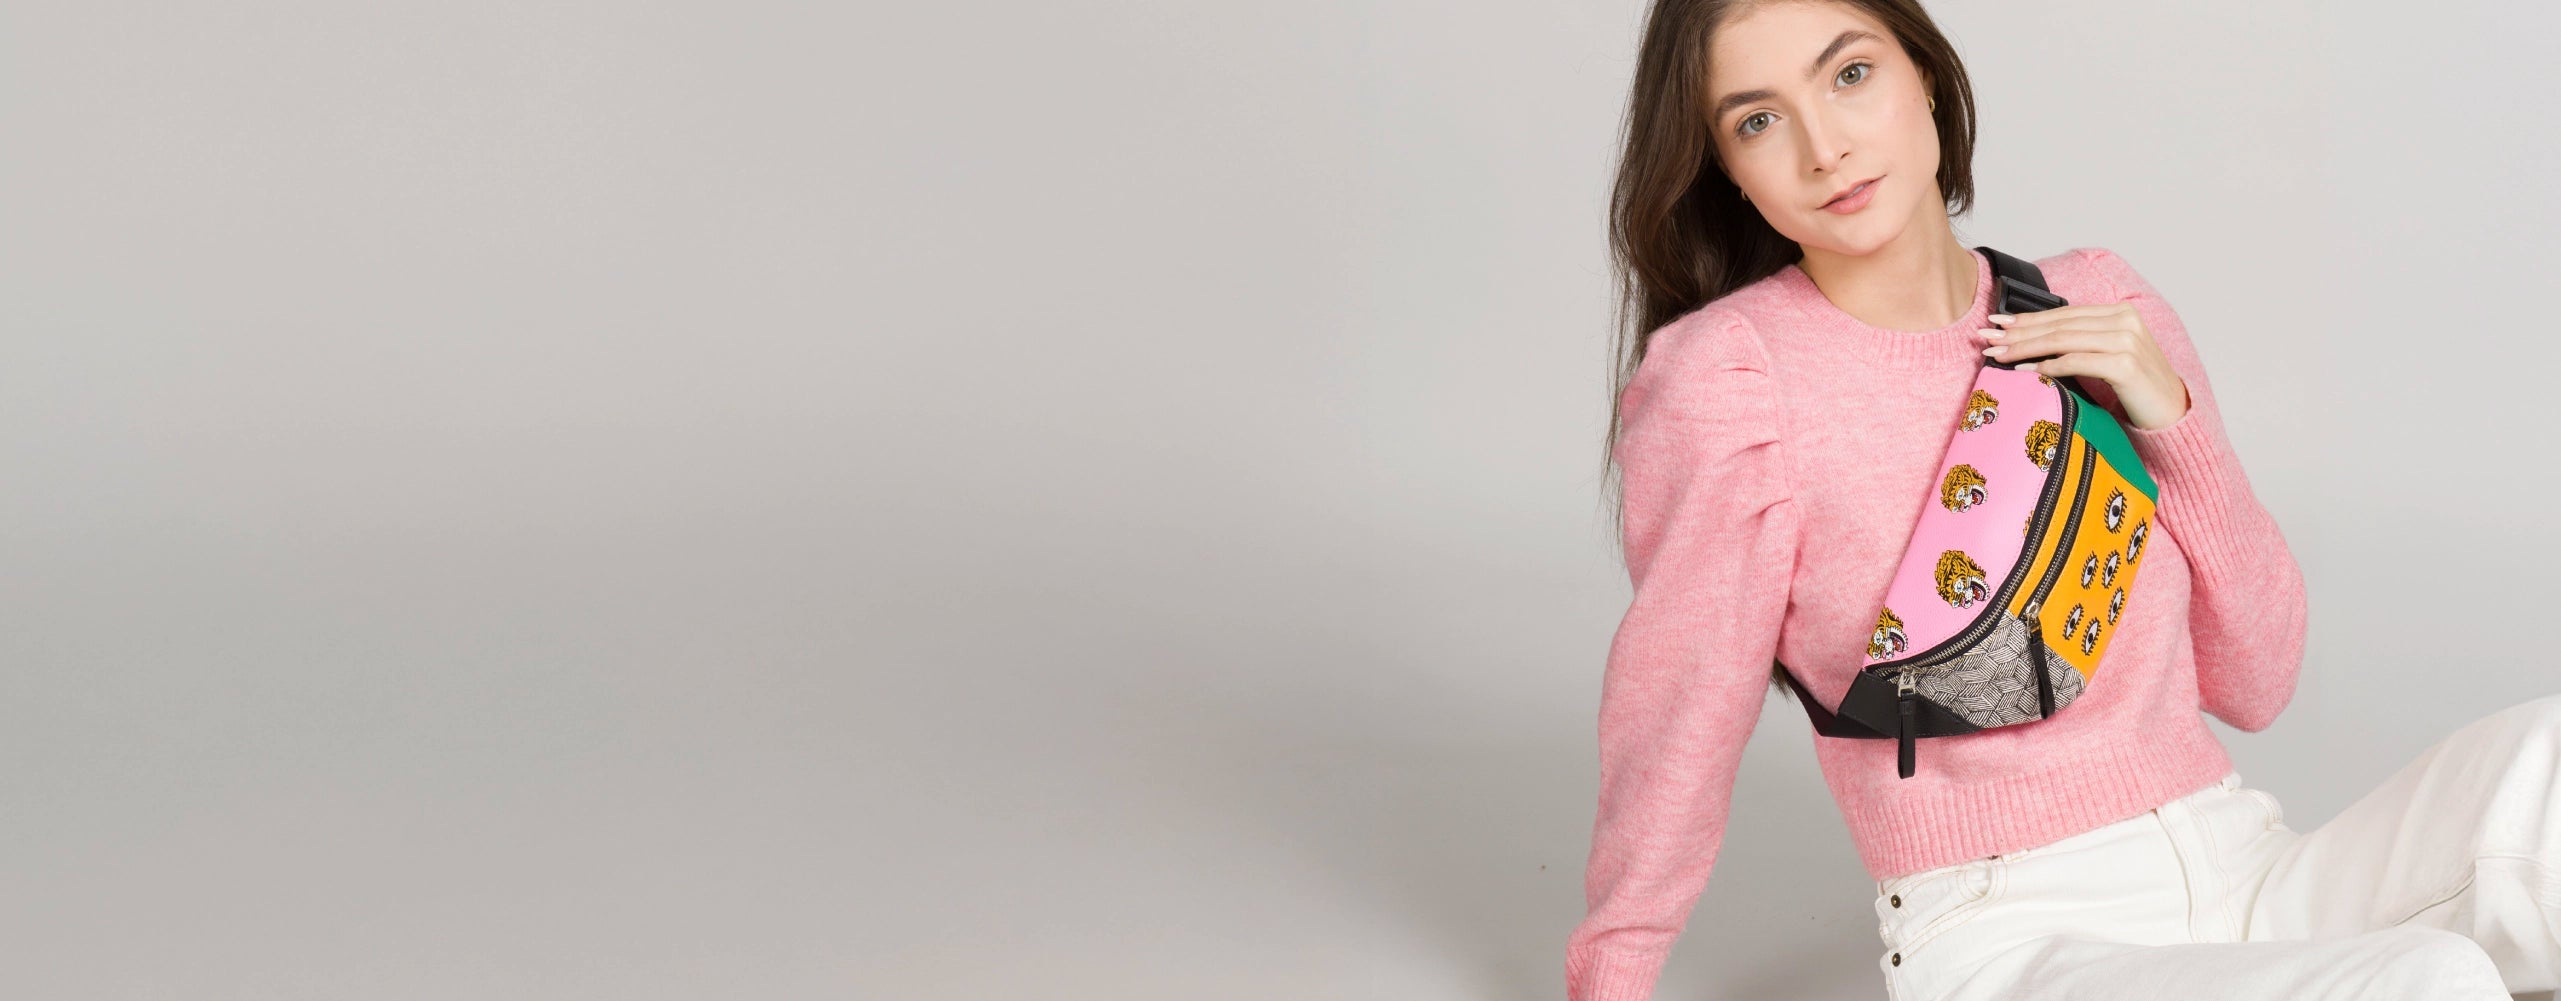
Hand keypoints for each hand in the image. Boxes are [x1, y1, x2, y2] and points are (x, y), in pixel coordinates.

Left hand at [1981, 304, 2190, 429]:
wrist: (2172, 414)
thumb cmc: (2135, 388)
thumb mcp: (2107, 357)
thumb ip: (2080, 343)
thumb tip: (2033, 341)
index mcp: (2119, 313)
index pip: (2064, 314)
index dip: (2027, 318)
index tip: (1997, 323)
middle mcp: (2124, 321)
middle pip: (2059, 325)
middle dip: (2018, 331)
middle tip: (1986, 338)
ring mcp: (2126, 341)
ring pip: (2063, 340)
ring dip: (2025, 347)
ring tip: (1997, 354)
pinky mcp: (2125, 365)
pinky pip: (2076, 362)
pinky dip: (2047, 366)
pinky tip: (2024, 371)